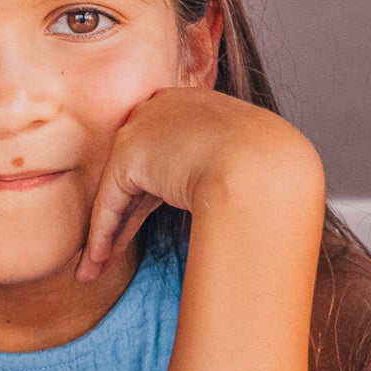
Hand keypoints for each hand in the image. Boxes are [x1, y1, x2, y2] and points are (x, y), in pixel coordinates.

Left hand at [76, 88, 321, 281]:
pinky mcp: (129, 156)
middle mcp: (166, 108)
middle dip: (127, 212)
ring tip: (98, 266)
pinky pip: (111, 203)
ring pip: (121, 190)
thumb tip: (235, 196)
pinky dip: (104, 234)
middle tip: (115, 246)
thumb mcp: (253, 162)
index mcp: (199, 104)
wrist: (263, 169)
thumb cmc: (273, 172)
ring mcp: (145, 128)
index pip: (167, 150)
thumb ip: (232, 170)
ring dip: (110, 233)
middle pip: (139, 169)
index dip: (158, 190)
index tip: (149, 219)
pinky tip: (96, 261)